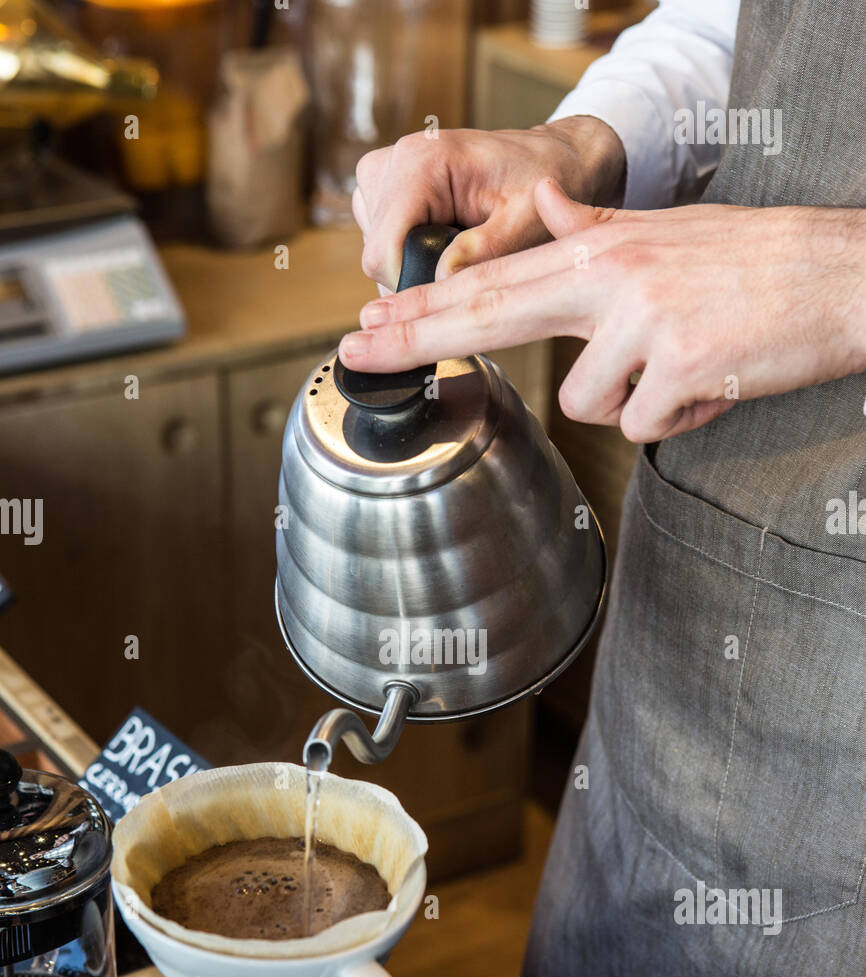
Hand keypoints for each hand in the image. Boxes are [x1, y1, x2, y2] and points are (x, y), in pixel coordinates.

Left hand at [339, 180, 865, 442]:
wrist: (837, 276)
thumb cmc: (753, 263)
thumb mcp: (667, 233)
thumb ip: (599, 227)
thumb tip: (550, 202)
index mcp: (604, 251)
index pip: (495, 280)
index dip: (425, 304)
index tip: (370, 319)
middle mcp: (612, 279)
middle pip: (491, 312)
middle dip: (413, 335)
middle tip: (353, 348)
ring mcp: (644, 322)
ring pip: (584, 402)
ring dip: (628, 401)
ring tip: (678, 370)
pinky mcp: (679, 367)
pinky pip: (643, 426)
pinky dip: (677, 419)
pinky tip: (709, 386)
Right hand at [353, 118, 624, 289]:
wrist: (550, 158)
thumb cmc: (541, 183)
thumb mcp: (527, 221)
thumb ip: (485, 250)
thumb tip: (441, 280)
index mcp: (422, 163)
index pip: (382, 251)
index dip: (411, 287)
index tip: (450, 297)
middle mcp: (392, 163)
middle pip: (375, 257)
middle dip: (417, 276)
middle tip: (468, 268)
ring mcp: (382, 176)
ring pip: (375, 255)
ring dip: (414, 267)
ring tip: (461, 250)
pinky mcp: (382, 191)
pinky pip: (380, 244)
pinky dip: (409, 256)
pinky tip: (444, 243)